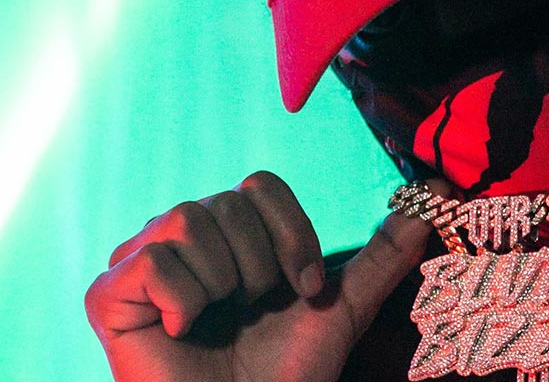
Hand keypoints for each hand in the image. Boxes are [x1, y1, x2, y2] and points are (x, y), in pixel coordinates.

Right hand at [85, 171, 430, 381]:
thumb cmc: (285, 369)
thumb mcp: (344, 303)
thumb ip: (387, 248)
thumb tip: (440, 191)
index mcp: (232, 230)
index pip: (261, 185)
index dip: (291, 235)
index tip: (302, 289)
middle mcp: (183, 234)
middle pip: (227, 203)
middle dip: (260, 268)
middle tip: (253, 311)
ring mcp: (140, 259)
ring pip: (189, 220)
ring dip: (223, 284)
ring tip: (218, 322)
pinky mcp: (109, 294)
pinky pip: (153, 259)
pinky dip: (181, 301)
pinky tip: (181, 331)